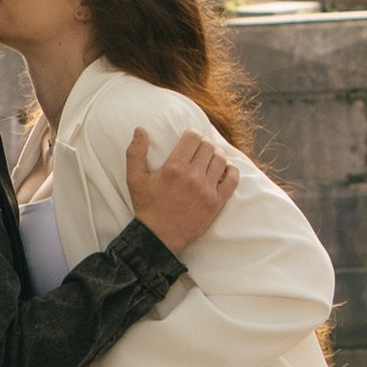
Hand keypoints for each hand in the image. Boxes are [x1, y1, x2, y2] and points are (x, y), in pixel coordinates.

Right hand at [126, 122, 237, 254]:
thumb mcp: (134, 179)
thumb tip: (140, 130)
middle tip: (199, 149)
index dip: (192, 134)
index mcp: (174, 168)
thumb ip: (135, 152)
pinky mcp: (216, 202)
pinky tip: (224, 170)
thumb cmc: (147, 206)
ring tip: (210, 158)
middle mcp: (192, 177)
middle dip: (204, 143)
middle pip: (208, 147)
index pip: (192, 138)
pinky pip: (232, 180)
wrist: (159, 236)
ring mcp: (207, 190)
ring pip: (221, 160)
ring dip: (216, 155)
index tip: (190, 138)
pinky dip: (231, 171)